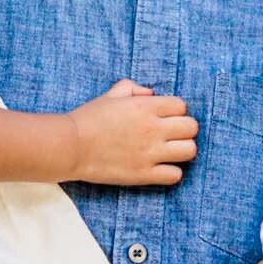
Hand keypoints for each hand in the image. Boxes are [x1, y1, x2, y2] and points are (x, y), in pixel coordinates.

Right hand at [69, 77, 198, 185]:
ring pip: (189, 151)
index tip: (164, 117)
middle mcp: (152, 128)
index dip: (175, 111)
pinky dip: (171, 172)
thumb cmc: (89, 118)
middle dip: (183, 129)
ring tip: (169, 152)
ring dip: (182, 150)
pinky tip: (159, 168)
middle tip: (170, 134)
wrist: (71, 146)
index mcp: (145, 107)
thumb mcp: (111, 95)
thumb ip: (133, 88)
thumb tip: (150, 93)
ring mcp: (150, 153)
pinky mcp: (144, 174)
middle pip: (191, 127)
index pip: (182, 106)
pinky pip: (175, 175)